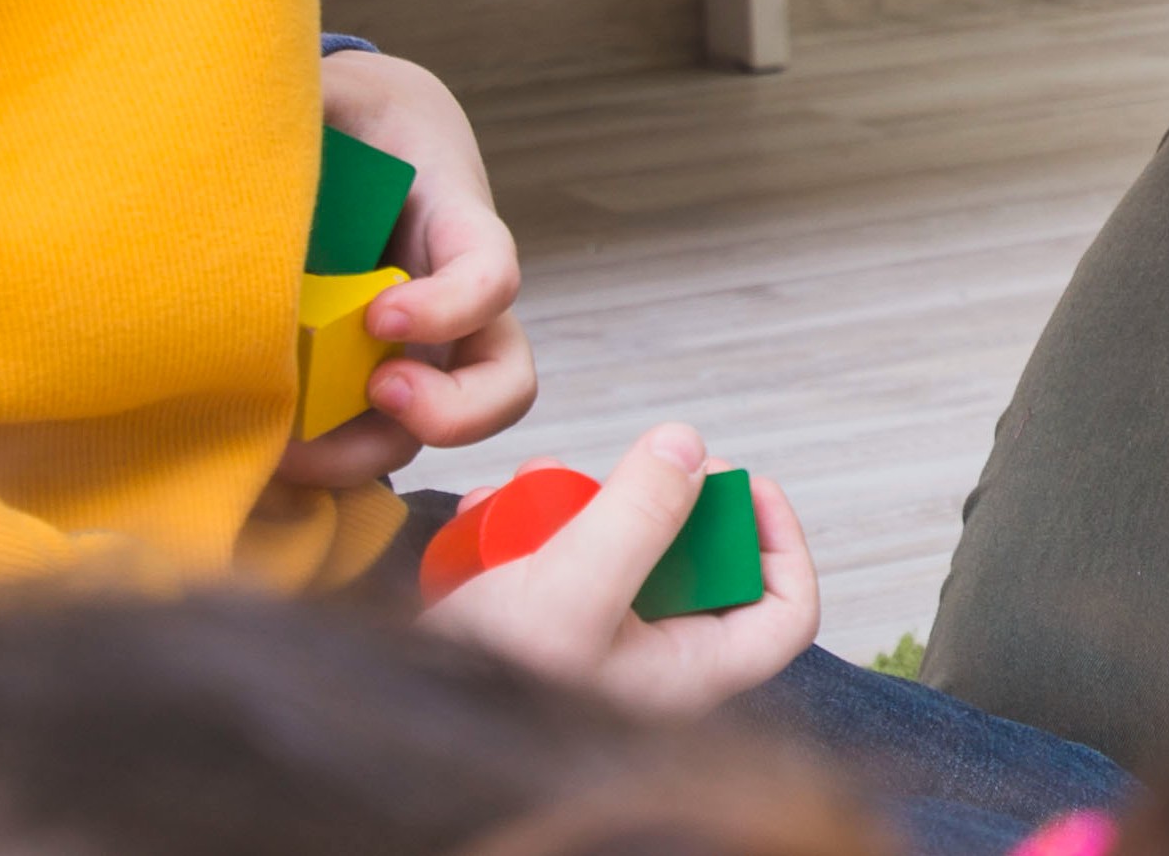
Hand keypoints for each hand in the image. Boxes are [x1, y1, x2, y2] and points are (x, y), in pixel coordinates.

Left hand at [285, 51, 536, 484]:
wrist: (360, 136)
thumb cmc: (349, 111)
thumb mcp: (337, 91)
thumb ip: (311, 99)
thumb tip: (249, 116)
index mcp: (454, 223)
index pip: (491, 274)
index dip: (452, 307)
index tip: (380, 315)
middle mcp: (451, 302)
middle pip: (502, 380)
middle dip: (452, 411)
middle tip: (378, 394)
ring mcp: (413, 349)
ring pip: (424, 430)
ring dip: (363, 455)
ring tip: (283, 453)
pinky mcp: (360, 377)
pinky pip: (360, 439)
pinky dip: (320, 463)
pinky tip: (257, 454)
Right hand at [413, 423, 815, 715]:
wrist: (385, 721)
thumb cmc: (479, 696)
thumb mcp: (568, 596)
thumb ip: (637, 518)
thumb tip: (688, 446)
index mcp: (686, 673)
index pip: (783, 610)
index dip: (777, 538)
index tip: (741, 479)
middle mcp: (648, 663)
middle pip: (692, 559)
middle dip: (647, 503)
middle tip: (608, 476)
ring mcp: (594, 645)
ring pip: (617, 551)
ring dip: (576, 507)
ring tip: (526, 494)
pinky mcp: (542, 631)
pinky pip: (558, 563)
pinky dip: (527, 530)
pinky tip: (486, 518)